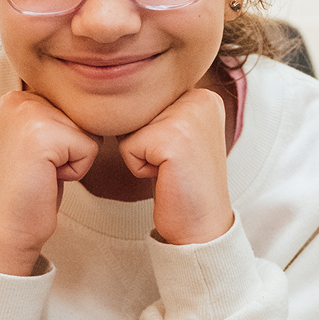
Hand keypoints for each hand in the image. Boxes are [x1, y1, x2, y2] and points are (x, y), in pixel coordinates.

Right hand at [0, 91, 100, 275]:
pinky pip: (89, 148)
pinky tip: (47, 178)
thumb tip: (101, 105)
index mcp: (17, 97)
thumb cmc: (31, 188)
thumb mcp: (42, 140)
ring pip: (89, 130)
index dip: (68, 138)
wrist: (8, 228)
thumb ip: (60, 115)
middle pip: (84, 114)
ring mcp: (28, 115)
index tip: (39, 158)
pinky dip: (76, 170)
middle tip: (42, 167)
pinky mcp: (42, 136)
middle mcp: (19, 99)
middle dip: (73, 146)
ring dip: (75, 158)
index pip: (74, 104)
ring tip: (45, 172)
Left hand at [118, 88, 232, 245]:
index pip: (146, 101)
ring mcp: (188, 116)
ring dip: (140, 154)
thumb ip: (157, 111)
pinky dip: (138, 168)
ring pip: (129, 128)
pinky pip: (128, 147)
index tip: (177, 155)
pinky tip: (166, 178)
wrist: (203, 225)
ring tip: (170, 171)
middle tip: (173, 166)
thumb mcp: (176, 134)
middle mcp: (200, 98)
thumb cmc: (184, 183)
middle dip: (144, 142)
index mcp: (203, 95)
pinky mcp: (172, 139)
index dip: (150, 134)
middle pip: (136, 112)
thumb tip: (115, 97)